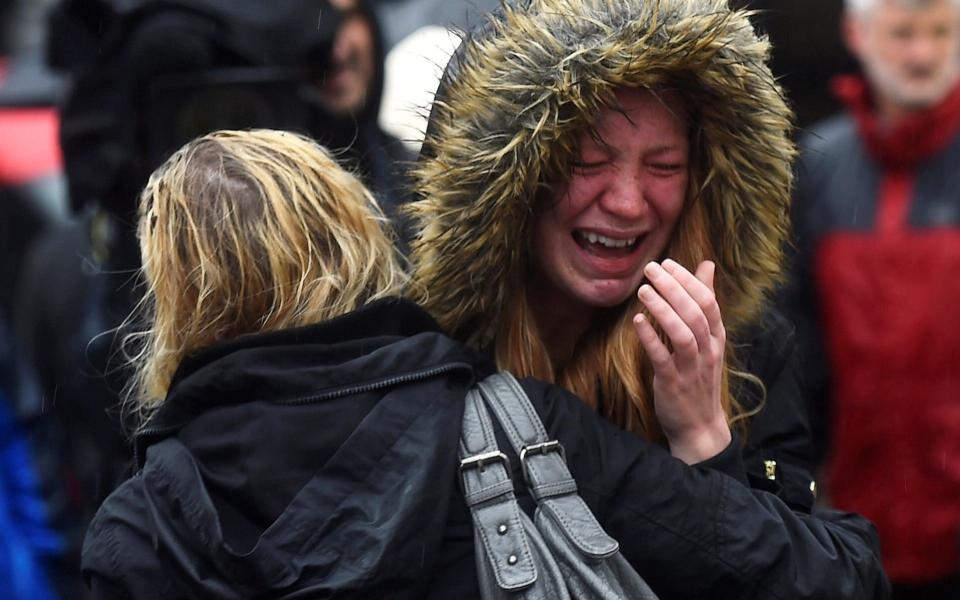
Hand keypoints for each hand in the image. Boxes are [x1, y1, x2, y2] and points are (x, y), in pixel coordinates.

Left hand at [633, 259, 730, 463]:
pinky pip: (663, 358)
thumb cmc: (699, 378)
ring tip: (643, 290)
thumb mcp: (707, 339)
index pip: (708, 302)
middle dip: (674, 288)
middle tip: (651, 269)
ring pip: (683, 333)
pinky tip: (638, 321)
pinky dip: (651, 339)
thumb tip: (707, 265)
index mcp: (716, 338)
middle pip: (695, 313)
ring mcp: (692, 368)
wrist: (700, 427)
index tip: (667, 264)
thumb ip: (704, 303)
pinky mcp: (673, 384)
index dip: (688, 280)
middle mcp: (708, 350)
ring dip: (663, 309)